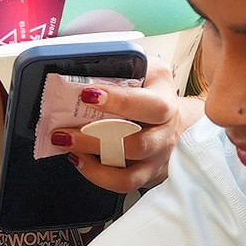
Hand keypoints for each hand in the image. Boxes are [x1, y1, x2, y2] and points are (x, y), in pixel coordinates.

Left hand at [57, 65, 193, 197]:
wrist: (181, 122)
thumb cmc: (155, 92)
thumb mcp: (147, 70)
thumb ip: (125, 65)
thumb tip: (85, 62)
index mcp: (165, 100)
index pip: (148, 104)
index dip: (119, 101)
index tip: (87, 94)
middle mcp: (164, 133)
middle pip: (137, 145)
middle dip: (95, 140)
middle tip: (64, 131)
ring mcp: (156, 158)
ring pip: (129, 173)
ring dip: (93, 163)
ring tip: (68, 147)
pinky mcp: (147, 175)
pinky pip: (124, 184)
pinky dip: (97, 175)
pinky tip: (79, 160)